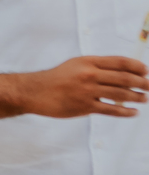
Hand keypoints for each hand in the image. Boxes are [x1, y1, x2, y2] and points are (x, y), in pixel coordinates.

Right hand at [23, 56, 148, 118]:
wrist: (37, 91)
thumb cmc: (57, 78)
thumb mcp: (76, 64)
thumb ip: (96, 66)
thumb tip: (120, 71)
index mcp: (89, 62)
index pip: (119, 62)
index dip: (136, 66)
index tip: (145, 71)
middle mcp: (90, 74)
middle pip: (124, 78)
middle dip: (141, 83)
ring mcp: (88, 91)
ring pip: (120, 94)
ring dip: (136, 97)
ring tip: (145, 98)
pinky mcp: (85, 107)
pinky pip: (111, 110)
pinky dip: (125, 112)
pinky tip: (133, 112)